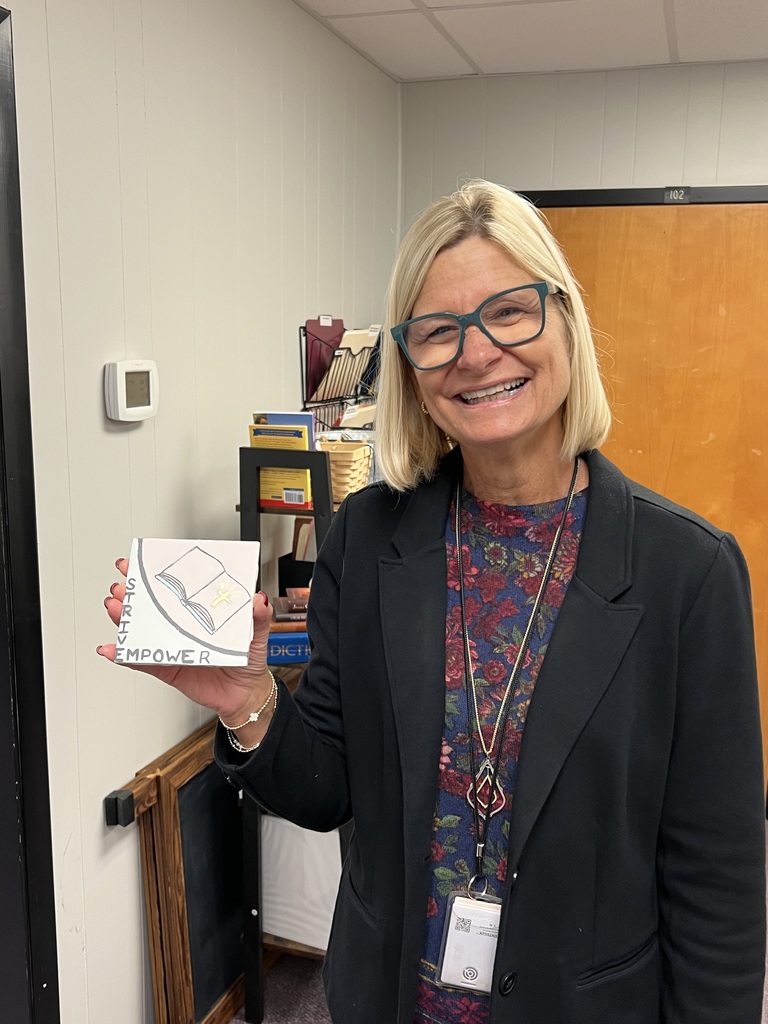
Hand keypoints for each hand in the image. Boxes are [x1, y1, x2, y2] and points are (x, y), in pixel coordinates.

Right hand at [97, 557, 274, 722]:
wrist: (245, 694)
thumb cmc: (249, 660)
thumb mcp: (258, 633)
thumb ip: (259, 616)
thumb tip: (258, 599)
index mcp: (201, 614)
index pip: (176, 591)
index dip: (159, 576)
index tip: (144, 563)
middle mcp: (183, 628)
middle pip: (152, 607)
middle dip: (133, 594)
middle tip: (122, 586)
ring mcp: (173, 647)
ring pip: (142, 631)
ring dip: (124, 619)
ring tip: (115, 608)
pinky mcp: (168, 669)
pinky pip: (143, 661)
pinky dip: (125, 655)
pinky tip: (112, 648)